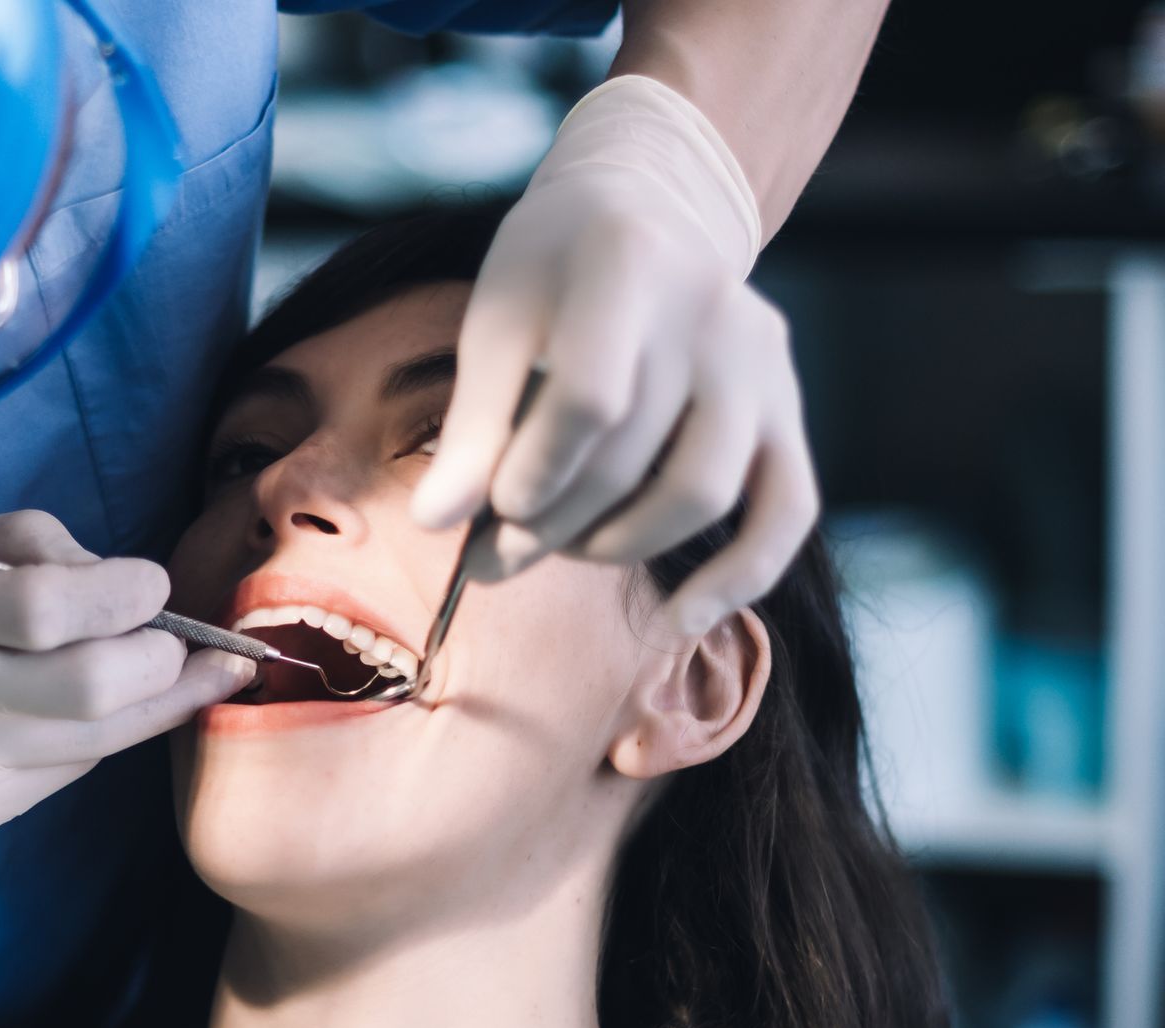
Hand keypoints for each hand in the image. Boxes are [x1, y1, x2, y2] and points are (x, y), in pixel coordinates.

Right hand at [0, 510, 253, 849]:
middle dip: (160, 657)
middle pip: (93, 687)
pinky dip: (96, 735)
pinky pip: (69, 771)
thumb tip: (135, 588)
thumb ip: (35, 545)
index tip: (150, 583)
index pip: (48, 607)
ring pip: (100, 740)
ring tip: (197, 671)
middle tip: (174, 638)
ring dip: (161, 701)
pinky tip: (92, 711)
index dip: (124, 593)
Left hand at [412, 76, 817, 633]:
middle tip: (494, 555)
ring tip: (560, 545)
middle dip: (553, 523)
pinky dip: (739, 577)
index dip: (534, 470)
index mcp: (628, 264)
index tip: (490, 505)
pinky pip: (787, 510)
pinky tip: (679, 620)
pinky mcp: (790, 408)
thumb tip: (436, 523)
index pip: (590, 397)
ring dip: (618, 544)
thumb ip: (474, 421)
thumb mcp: (498, 319)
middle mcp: (713, 310)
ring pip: (701, 494)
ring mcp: (761, 362)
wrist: (646, 208)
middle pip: (634, 457)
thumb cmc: (553, 270)